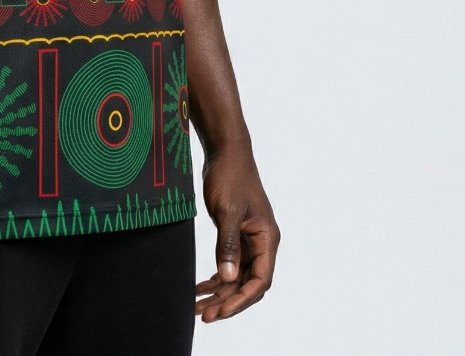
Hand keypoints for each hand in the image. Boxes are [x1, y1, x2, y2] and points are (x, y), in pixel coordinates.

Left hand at [196, 146, 278, 322]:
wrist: (225, 151)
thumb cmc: (230, 176)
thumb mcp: (226, 211)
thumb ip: (227, 245)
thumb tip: (227, 278)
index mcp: (267, 239)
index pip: (260, 281)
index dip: (241, 299)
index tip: (220, 311)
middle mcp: (262, 243)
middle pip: (247, 283)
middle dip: (227, 300)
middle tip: (203, 314)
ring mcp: (249, 239)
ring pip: (237, 276)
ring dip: (219, 292)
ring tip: (197, 306)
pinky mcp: (236, 234)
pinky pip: (229, 264)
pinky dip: (216, 277)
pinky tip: (200, 287)